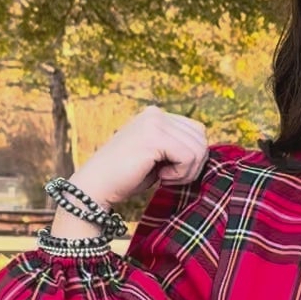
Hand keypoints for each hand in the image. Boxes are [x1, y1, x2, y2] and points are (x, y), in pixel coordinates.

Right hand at [67, 106, 209, 209]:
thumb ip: (177, 147)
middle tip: (170, 176)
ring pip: (198, 148)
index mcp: (156, 115)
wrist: (96, 186)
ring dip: (187, 171)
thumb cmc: (126, 177)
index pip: (197, 130)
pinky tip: (162, 177)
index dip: (192, 156)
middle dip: (193, 164)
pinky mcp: (153, 136)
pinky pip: (189, 157)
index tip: (171, 170)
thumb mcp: (158, 157)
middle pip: (201, 138)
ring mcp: (154, 122)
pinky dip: (181, 173)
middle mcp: (156, 113)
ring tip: (165, 176)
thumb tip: (204, 149)